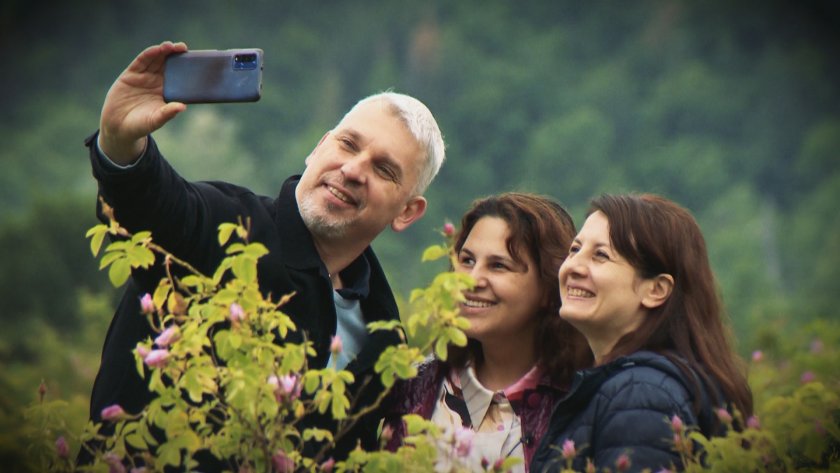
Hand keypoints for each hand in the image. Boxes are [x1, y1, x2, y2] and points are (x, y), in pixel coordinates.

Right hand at [98, 41, 187, 164]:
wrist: (118, 127)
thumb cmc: (141, 125)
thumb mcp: (156, 120)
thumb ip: (168, 113)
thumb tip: (183, 107)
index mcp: (167, 91)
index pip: (178, 76)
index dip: (185, 67)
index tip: (195, 61)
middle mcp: (157, 81)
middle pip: (168, 64)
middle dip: (175, 54)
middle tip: (183, 48)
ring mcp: (144, 76)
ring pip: (155, 60)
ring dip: (163, 51)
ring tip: (171, 46)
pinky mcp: (131, 74)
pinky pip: (141, 62)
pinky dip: (149, 54)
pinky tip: (156, 50)